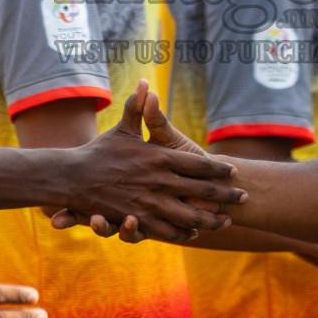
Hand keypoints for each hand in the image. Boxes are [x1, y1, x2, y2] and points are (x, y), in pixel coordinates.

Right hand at [50, 80, 244, 243]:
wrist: (72, 177)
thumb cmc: (99, 152)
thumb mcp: (122, 129)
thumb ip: (139, 109)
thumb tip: (146, 83)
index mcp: (159, 157)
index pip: (199, 165)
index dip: (218, 170)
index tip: (234, 172)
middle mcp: (159, 181)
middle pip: (203, 191)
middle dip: (226, 195)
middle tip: (244, 197)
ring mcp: (151, 203)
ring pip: (191, 216)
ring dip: (212, 219)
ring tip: (227, 220)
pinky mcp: (139, 220)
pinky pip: (168, 230)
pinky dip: (184, 233)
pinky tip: (196, 233)